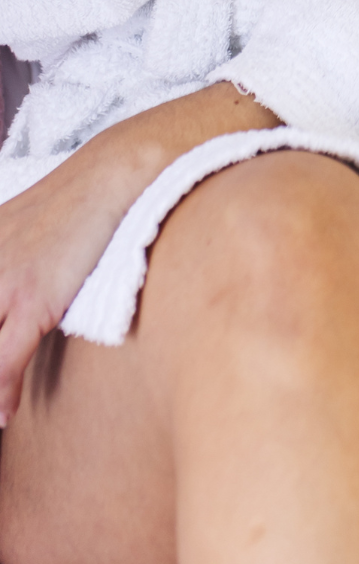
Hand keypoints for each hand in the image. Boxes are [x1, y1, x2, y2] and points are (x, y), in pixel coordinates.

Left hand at [0, 84, 276, 424]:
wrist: (118, 172)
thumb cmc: (79, 204)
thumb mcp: (22, 229)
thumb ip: (8, 260)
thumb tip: (14, 302)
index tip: (0, 357)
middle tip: (0, 394)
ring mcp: (2, 282)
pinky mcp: (33, 298)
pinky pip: (3, 362)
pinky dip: (2, 393)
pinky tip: (5, 413)